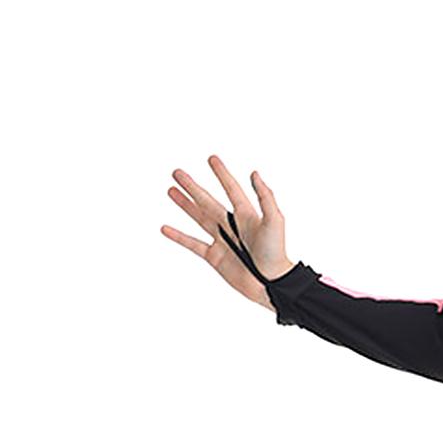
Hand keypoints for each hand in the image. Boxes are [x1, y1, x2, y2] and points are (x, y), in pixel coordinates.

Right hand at [160, 154, 291, 306]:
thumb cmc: (276, 253)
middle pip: (208, 201)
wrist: (271, 283)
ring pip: (198, 218)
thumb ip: (265, 197)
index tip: (211, 158)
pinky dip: (178, 237)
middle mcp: (232, 225)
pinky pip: (193, 244)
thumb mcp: (275, 220)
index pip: (231, 189)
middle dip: (193, 187)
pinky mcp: (214, 257)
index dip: (221, 174)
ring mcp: (222, 240)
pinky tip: (165, 228)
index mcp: (246, 215)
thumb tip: (254, 174)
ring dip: (184, 204)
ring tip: (171, 191)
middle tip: (178, 173)